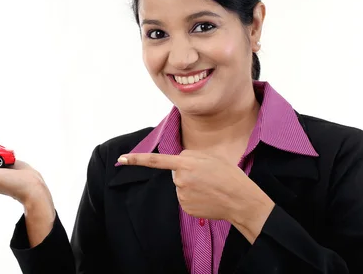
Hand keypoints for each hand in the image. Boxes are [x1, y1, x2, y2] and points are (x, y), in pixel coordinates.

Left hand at [118, 150, 274, 242]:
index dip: (137, 159)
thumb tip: (177, 161)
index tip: (121, 158)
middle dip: (187, 172)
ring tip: (210, 186)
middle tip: (207, 176)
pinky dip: (194, 197)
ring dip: (192, 185)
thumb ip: (190, 155)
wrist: (241, 200)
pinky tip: (207, 197)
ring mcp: (182, 196)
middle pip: (176, 173)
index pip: (156, 161)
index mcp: (185, 163)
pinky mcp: (186, 208)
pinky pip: (185, 198)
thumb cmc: (228, 175)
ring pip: (180, 186)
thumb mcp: (210, 156)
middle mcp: (180, 180)